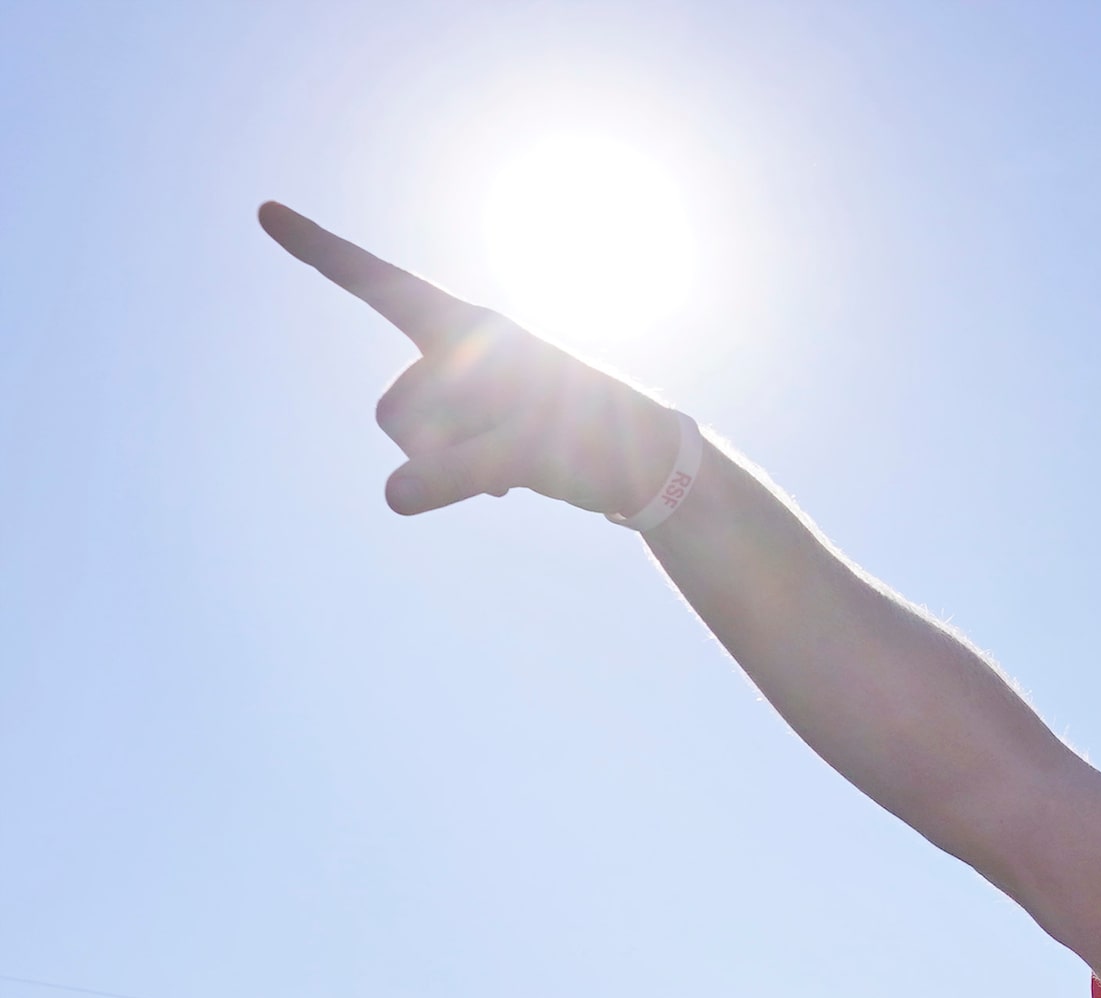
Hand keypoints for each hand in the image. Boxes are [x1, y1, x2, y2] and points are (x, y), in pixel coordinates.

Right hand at [256, 202, 684, 519]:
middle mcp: (459, 351)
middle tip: (513, 447)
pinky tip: (506, 487)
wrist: (651, 465)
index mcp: (470, 328)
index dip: (320, 251)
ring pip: (406, 439)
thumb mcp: (528, 451)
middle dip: (437, 444)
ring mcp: (465, 391)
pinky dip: (459, 479)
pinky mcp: (476, 428)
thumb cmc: (597, 439)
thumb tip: (391, 499)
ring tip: (519, 466)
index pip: (380, 285)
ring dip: (450, 466)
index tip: (265, 211)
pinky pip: (430, 462)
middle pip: (394, 408)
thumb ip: (454, 472)